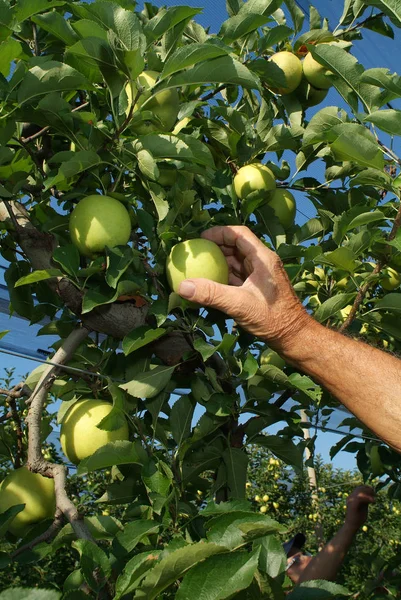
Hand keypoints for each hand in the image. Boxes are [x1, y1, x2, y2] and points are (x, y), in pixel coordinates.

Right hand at [178, 226, 310, 350]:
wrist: (292, 336)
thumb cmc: (272, 318)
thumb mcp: (239, 304)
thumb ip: (211, 294)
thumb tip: (183, 286)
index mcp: (263, 259)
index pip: (239, 234)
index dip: (220, 232)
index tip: (201, 238)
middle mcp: (262, 264)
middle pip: (237, 246)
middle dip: (216, 247)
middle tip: (196, 253)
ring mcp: (261, 276)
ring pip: (237, 262)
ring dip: (219, 263)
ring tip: (199, 267)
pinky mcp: (258, 288)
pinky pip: (238, 277)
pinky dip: (224, 277)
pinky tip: (210, 285)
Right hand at [345, 485, 374, 529]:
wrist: (352, 525)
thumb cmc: (358, 518)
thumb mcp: (363, 507)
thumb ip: (365, 501)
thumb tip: (370, 495)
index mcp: (352, 497)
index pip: (359, 488)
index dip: (366, 487)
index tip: (373, 490)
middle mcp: (350, 497)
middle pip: (360, 488)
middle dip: (368, 489)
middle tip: (375, 494)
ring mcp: (351, 500)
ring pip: (360, 492)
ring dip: (368, 493)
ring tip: (374, 498)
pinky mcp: (352, 505)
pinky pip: (360, 498)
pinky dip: (368, 498)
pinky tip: (373, 501)